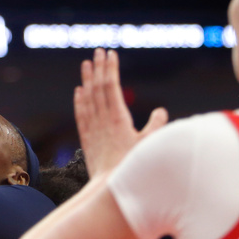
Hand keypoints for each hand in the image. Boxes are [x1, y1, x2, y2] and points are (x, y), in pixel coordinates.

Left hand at [74, 49, 167, 177]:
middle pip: (98, 88)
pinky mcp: (87, 140)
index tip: (110, 54)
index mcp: (118, 118)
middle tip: (98, 51)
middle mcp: (102, 120)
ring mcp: (93, 129)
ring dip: (87, 80)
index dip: (110, 69)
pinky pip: (81, 115)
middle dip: (99, 68)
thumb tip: (160, 111)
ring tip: (86, 64)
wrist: (110, 187)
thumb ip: (155, 125)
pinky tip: (78, 91)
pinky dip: (79, 101)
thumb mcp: (150, 145)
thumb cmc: (133, 167)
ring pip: (87, 99)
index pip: (111, 86)